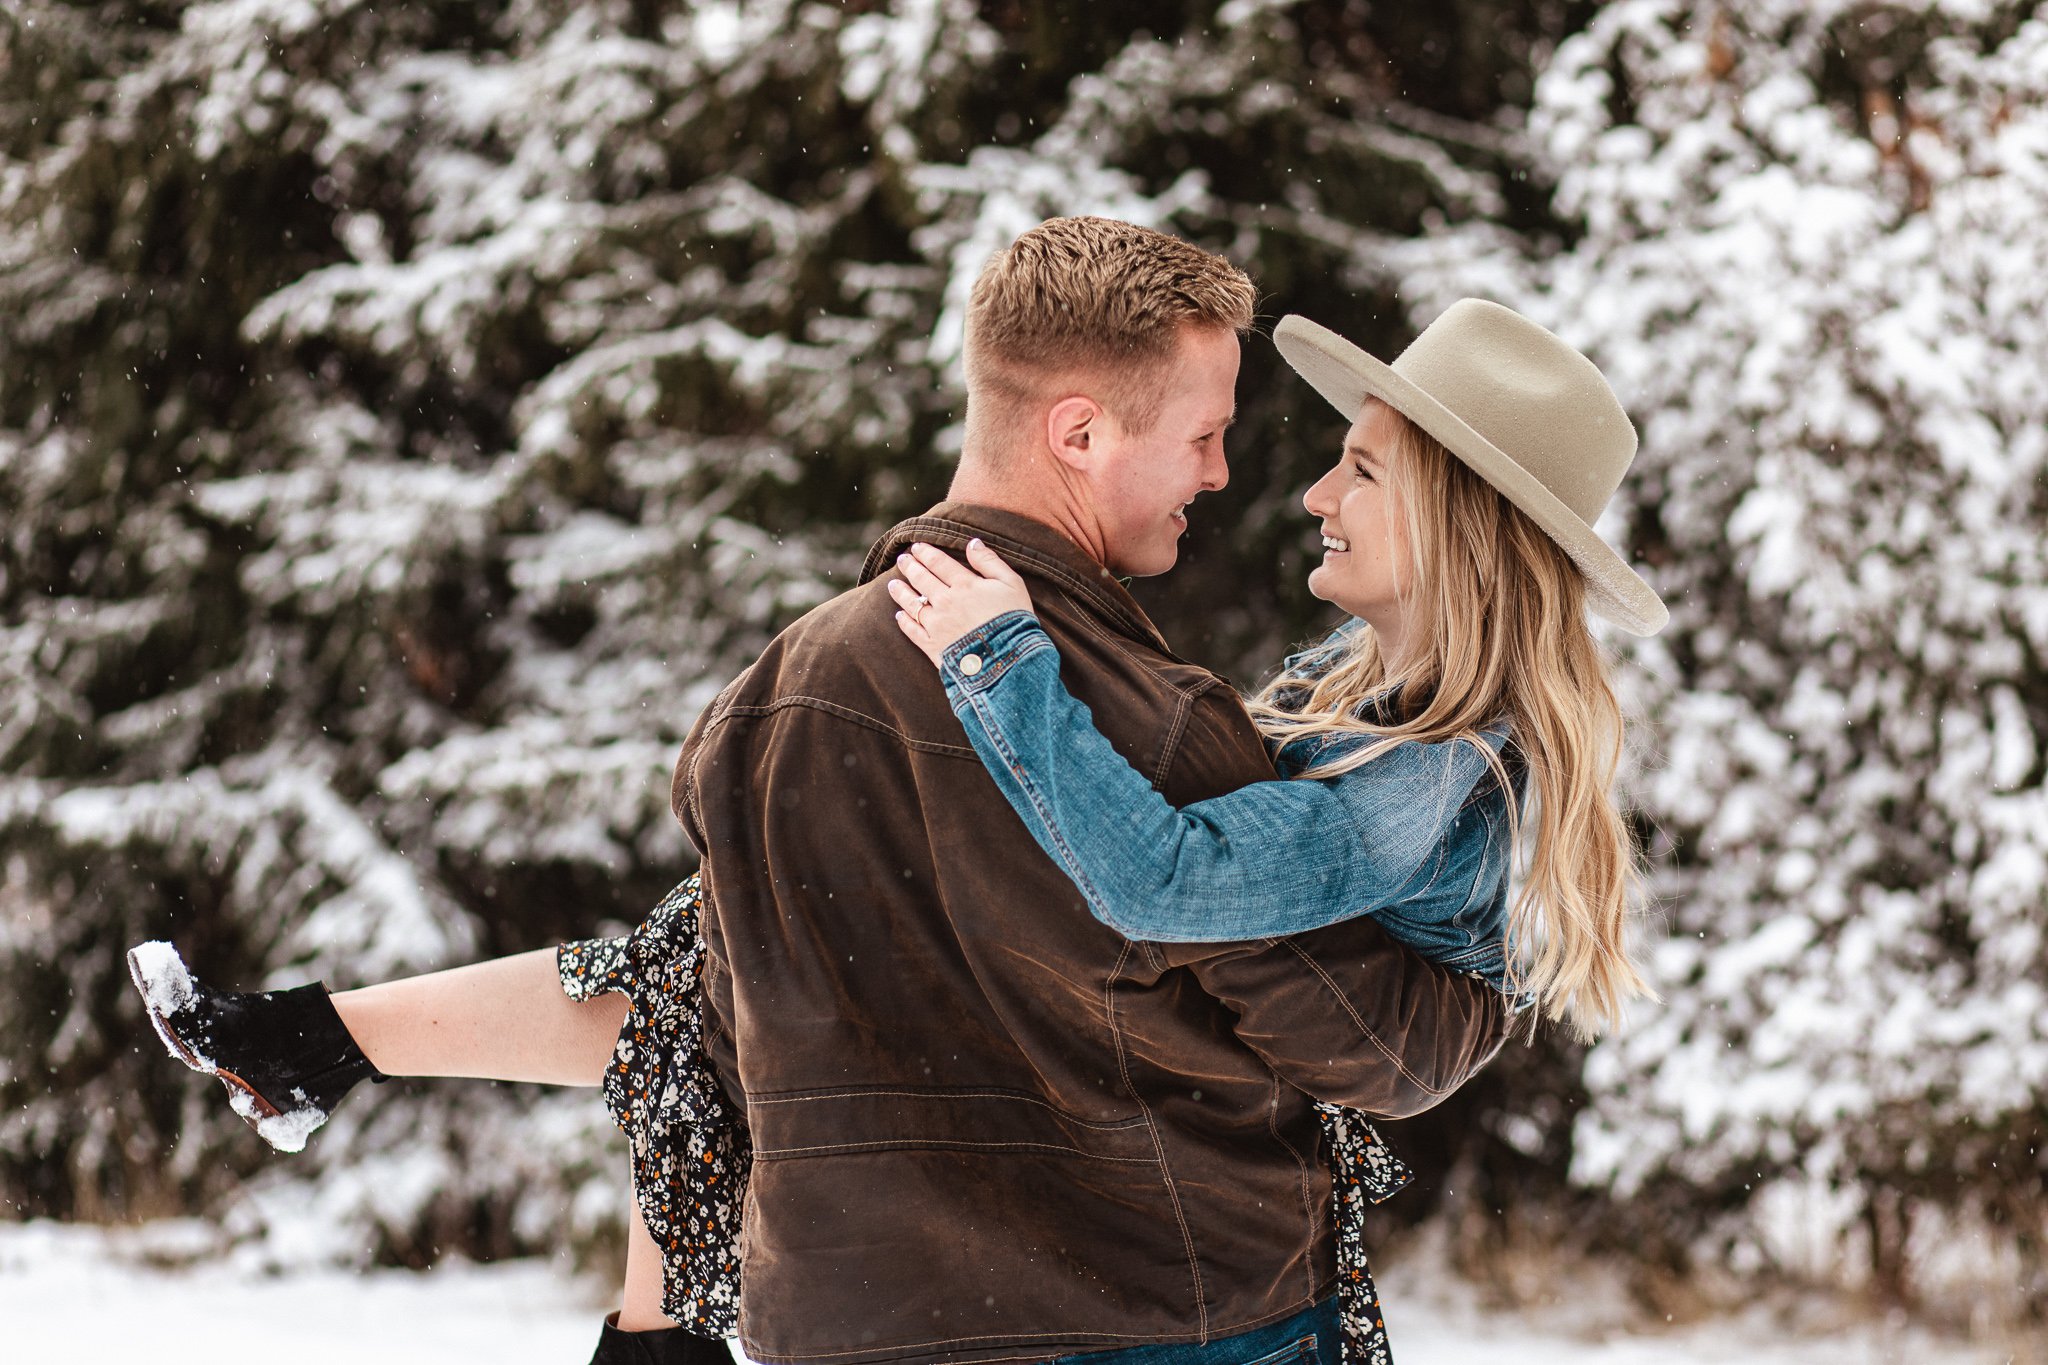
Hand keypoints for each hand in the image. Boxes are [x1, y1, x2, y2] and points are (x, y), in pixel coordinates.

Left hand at [889, 539, 1033, 665]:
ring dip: (901, 592)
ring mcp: (936, 624)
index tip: (916, 547)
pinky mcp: (933, 646)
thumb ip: (990, 561)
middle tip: (902, 560)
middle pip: (922, 579)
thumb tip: (972, 542)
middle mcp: (945, 601)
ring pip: (913, 603)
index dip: (926, 553)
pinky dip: (904, 622)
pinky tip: (899, 616)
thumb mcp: (1011, 584)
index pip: (939, 563)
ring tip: (892, 584)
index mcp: (964, 584)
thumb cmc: (1014, 619)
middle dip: (910, 567)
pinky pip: (913, 631)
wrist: (1008, 659)